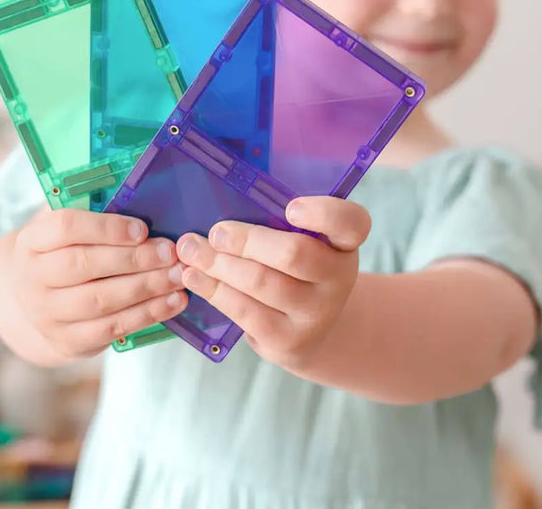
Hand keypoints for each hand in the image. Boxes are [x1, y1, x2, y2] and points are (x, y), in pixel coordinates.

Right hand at [11, 207, 187, 359]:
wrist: (35, 304)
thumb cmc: (62, 253)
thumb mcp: (64, 229)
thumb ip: (92, 209)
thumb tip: (139, 196)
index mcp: (31, 242)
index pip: (66, 228)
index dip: (106, 228)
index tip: (142, 229)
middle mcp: (33, 279)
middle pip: (85, 265)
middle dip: (134, 258)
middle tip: (170, 252)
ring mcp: (47, 314)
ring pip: (101, 300)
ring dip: (146, 287)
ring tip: (177, 276)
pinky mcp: (68, 341)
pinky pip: (112, 328)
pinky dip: (147, 314)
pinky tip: (172, 301)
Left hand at [176, 197, 370, 368]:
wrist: (314, 328)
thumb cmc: (299, 269)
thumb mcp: (306, 241)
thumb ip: (278, 220)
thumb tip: (222, 201)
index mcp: (344, 243)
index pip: (352, 223)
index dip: (323, 213)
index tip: (291, 208)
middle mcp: (338, 278)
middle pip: (294, 254)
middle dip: (247, 241)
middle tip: (216, 232)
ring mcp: (315, 314)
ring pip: (261, 283)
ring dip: (218, 264)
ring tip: (190, 250)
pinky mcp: (287, 341)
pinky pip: (245, 311)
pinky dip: (214, 290)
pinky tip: (194, 277)